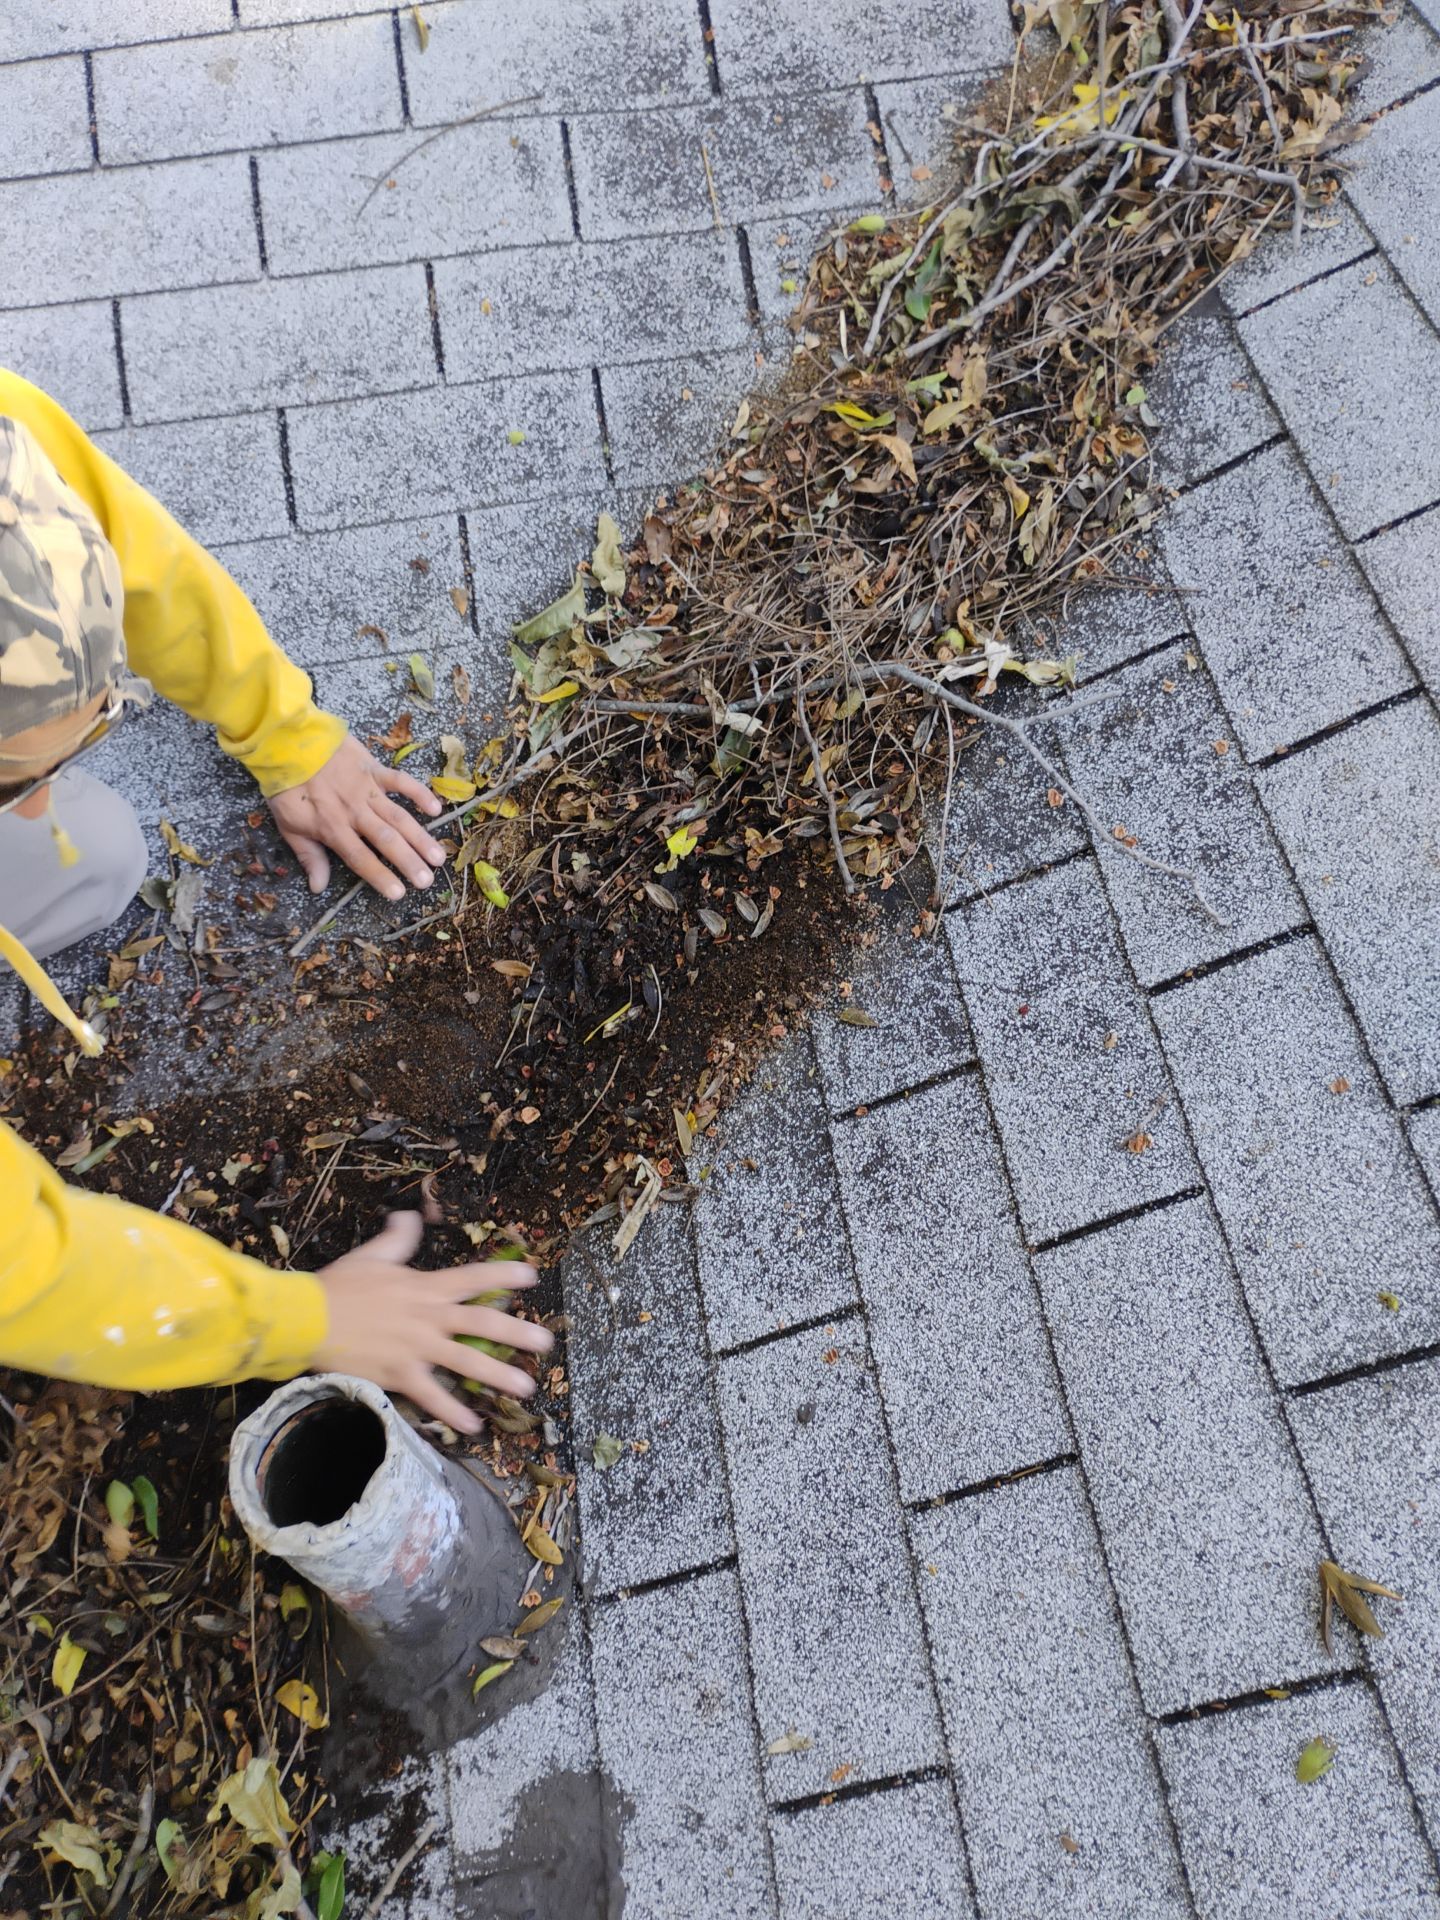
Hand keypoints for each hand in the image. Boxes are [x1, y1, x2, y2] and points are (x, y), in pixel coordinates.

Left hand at [269, 734, 445, 902]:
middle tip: (427, 881)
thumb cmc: (287, 787)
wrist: (286, 741)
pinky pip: (400, 781)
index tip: (399, 894)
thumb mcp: (289, 826)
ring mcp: (366, 789)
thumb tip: (318, 887)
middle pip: (386, 841)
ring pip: (398, 817)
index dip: (380, 876)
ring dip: (420, 837)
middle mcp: (354, 812)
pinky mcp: (373, 769)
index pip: (360, 858)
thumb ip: (309, 856)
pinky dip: (418, 793)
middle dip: (409, 862)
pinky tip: (436, 809)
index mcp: (332, 828)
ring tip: (438, 857)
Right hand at [312, 1213, 553, 1432]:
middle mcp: (428, 1317)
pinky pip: (432, 1396)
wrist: (308, 1319)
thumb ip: (397, 1239)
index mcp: (424, 1287)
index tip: (532, 1277)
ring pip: (466, 1361)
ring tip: (525, 1388)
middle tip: (546, 1342)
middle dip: (517, 1333)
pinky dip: (453, 1412)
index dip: (504, 1276)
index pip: (473, 1278)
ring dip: (498, 1376)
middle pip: (482, 1323)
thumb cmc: (338, 1286)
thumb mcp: (372, 1256)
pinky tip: (474, 1425)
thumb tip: (408, 1216)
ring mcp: (417, 1347)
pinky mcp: (400, 1374)